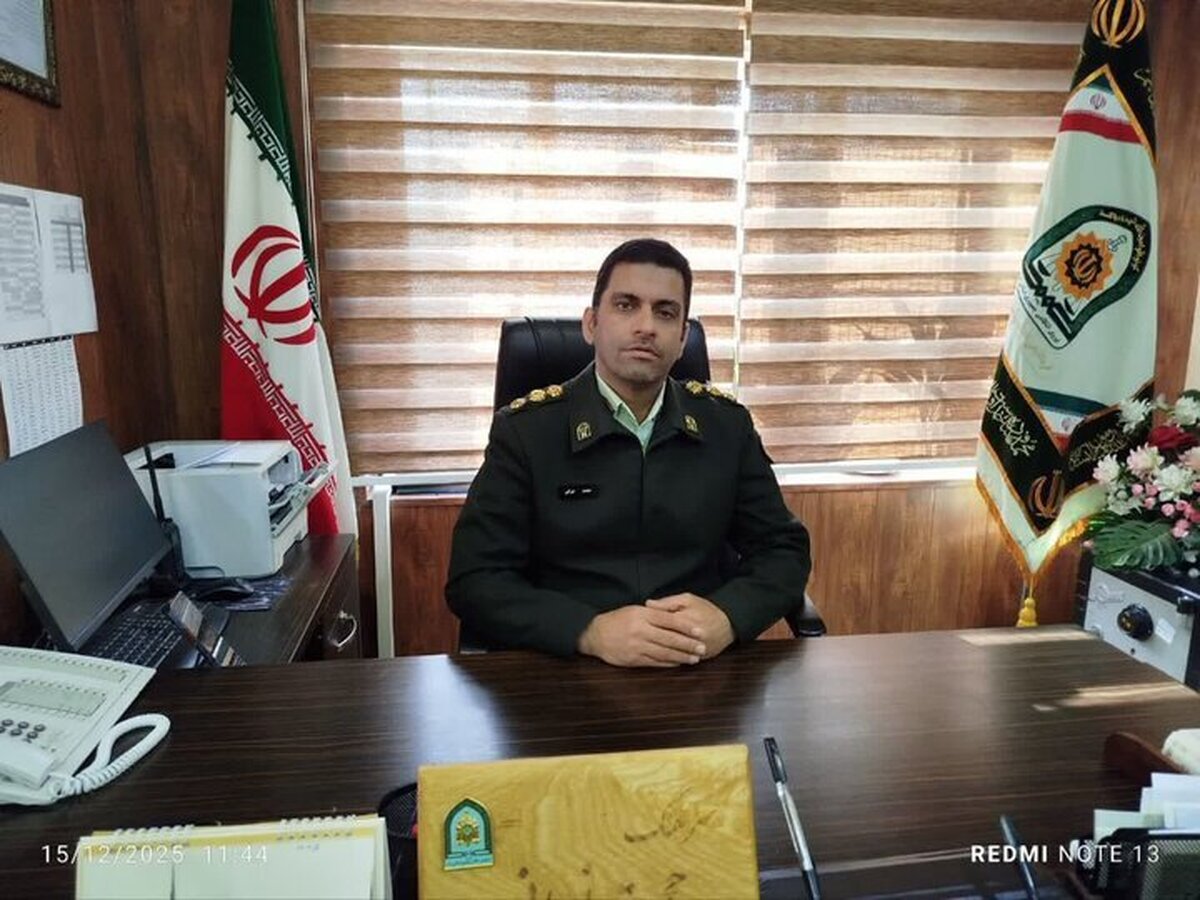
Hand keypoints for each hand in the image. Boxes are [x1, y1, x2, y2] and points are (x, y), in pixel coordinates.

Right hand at [577, 605, 707, 667]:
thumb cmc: (617, 620)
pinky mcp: (634, 659)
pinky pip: (655, 662)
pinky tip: (678, 663)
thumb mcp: (634, 610)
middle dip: (688, 644)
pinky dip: (669, 663)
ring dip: (681, 656)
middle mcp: (641, 630)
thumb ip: (653, 613)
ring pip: (664, 652)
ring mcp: (638, 646)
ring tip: (694, 658)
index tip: (700, 631)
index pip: (670, 620)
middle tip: (702, 647)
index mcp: (642, 615)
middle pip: (670, 638)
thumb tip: (675, 616)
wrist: (595, 635)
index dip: (687, 626)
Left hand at [645, 593, 734, 659]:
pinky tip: (659, 660)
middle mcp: (691, 636)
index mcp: (686, 618)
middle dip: (650, 640)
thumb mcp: (688, 599)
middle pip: (666, 640)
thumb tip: (647, 604)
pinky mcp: (700, 658)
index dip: (648, 623)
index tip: (636, 624)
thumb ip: (667, 602)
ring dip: (657, 653)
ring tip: (644, 651)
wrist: (728, 624)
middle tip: (635, 640)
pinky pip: (682, 660)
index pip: (663, 622)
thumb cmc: (706, 609)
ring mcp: (696, 649)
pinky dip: (671, 661)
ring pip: (673, 653)